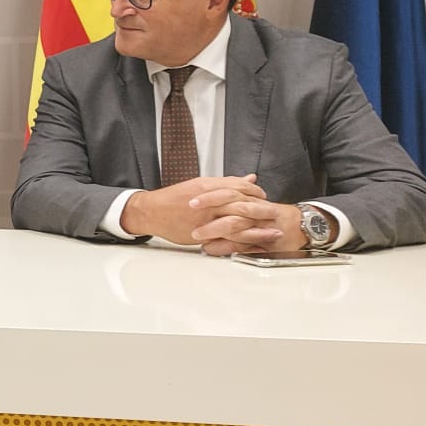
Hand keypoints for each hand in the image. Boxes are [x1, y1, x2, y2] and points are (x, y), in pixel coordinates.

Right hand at [120, 174, 264, 244]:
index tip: (264, 197)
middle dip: (262, 210)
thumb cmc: (173, 199)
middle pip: (242, 204)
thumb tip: (250, 178)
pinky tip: (254, 246)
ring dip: (258, 229)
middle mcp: (208, 201)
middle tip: (275, 214)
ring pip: (238, 223)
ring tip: (273, 233)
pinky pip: (227, 239)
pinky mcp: (201, 234)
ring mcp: (205, 219)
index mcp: (207, 186)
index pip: (239, 187)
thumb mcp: (199, 185)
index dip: (255, 192)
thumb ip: (225, 183)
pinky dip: (243, 243)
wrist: (151, 211)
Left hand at [192, 198, 305, 256]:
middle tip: (190, 210)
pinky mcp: (258, 241)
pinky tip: (209, 249)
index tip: (190, 197)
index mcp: (248, 199)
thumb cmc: (270, 215)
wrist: (298, 226)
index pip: (226, 192)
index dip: (209, 194)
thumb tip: (212, 191)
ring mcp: (255, 225)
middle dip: (209, 208)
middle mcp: (252, 210)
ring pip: (234, 225)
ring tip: (196, 234)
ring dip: (213, 229)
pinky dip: (223, 247)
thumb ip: (234, 195)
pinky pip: (240, 244)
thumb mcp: (252, 201)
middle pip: (229, 205)